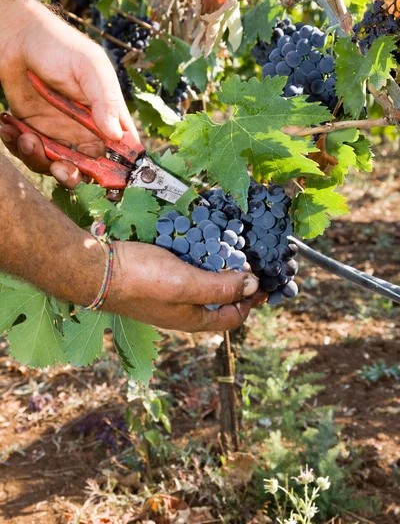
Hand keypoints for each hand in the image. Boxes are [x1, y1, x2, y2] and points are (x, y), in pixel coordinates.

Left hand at [0, 0, 135, 188]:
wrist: (15, 35)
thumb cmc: (59, 45)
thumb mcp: (89, 67)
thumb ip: (105, 100)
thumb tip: (116, 135)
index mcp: (107, 115)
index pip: (120, 149)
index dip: (118, 168)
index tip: (108, 178)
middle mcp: (84, 129)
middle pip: (87, 167)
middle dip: (73, 175)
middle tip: (61, 168)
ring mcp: (58, 131)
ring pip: (54, 164)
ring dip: (39, 159)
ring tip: (26, 138)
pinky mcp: (32, 129)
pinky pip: (27, 151)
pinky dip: (17, 146)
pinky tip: (8, 128)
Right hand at [104, 242, 267, 330]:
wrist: (96, 269)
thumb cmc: (141, 280)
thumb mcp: (187, 284)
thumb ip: (221, 286)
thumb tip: (254, 285)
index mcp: (193, 318)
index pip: (233, 316)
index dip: (252, 301)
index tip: (267, 284)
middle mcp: (183, 309)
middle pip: (220, 300)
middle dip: (238, 282)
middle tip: (252, 261)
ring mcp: (169, 293)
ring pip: (203, 283)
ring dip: (219, 267)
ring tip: (231, 247)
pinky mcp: (158, 276)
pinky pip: (186, 269)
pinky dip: (198, 257)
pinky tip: (201, 240)